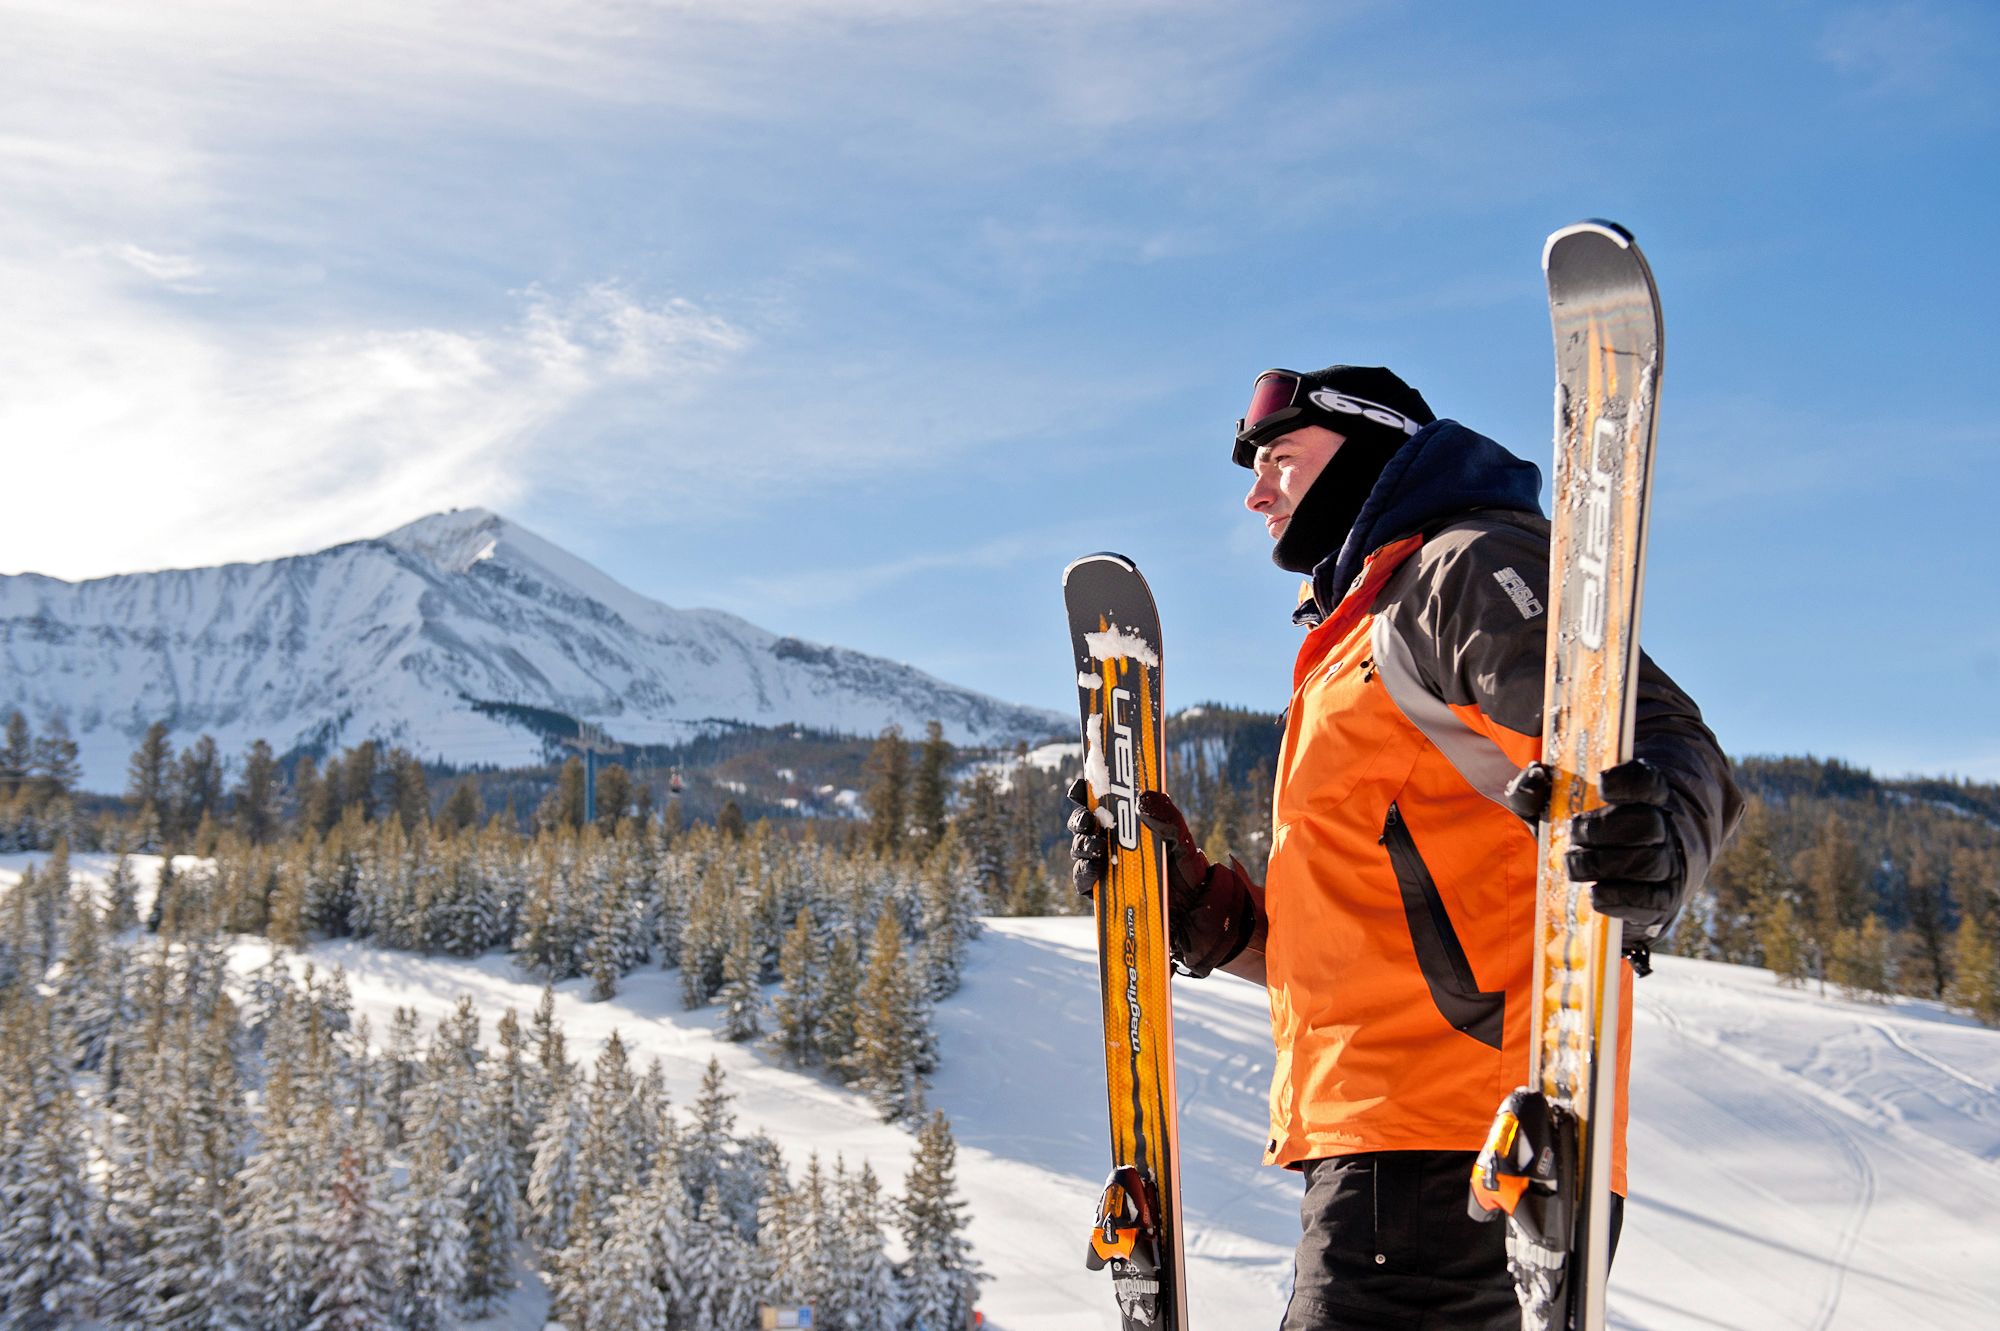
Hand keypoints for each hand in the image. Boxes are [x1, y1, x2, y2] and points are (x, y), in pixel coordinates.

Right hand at [1064, 780, 1256, 977]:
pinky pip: (1084, 881)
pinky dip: (1085, 873)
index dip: (1087, 791)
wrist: (1194, 914)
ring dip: (1082, 845)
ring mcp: (1105, 868)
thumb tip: (1143, 797)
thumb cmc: (1188, 873)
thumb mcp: (1182, 842)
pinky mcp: (1103, 894)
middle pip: (1083, 824)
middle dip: (1080, 818)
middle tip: (1089, 819)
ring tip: (1097, 847)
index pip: (1100, 802)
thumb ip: (1168, 818)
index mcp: (1128, 825)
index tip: (1083, 785)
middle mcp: (1111, 844)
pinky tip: (1096, 869)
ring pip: (1079, 850)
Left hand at [1502, 759, 1687, 940]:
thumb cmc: (1583, 832)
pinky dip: (1620, 898)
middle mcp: (1663, 826)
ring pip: (1649, 862)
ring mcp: (1667, 863)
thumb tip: (1535, 775)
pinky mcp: (1663, 898)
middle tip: (1574, 832)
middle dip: (1604, 829)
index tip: (1602, 783)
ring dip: (1604, 864)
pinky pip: (1651, 900)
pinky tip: (1594, 893)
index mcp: (1643, 795)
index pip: (1647, 781)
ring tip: (1573, 864)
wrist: (1616, 872)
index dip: (1627, 781)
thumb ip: (1537, 789)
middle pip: (1648, 823)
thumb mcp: (1554, 807)